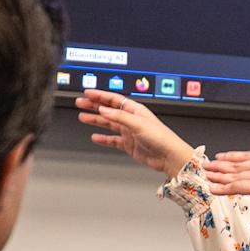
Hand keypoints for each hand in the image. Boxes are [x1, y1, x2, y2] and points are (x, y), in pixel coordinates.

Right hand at [78, 90, 194, 176]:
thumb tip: (103, 109)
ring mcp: (129, 132)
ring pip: (109, 124)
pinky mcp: (129, 145)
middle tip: (80, 103)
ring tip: (83, 117)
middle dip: (94, 106)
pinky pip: (113, 140)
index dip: (100, 95)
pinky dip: (103, 139)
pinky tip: (95, 137)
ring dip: (96, 120)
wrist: (169, 156)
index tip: (88, 93)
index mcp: (135, 110)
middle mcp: (131, 119)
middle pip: (109, 110)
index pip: (114, 99)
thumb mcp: (138, 123)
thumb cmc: (161, 137)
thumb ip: (119, 116)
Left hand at [202, 151, 249, 214]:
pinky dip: (222, 188)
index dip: (233, 156)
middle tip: (208, 164)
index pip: (248, 156)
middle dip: (220, 164)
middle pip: (237, 164)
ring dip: (217, 175)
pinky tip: (213, 188)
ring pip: (233, 174)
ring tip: (206, 175)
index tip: (223, 156)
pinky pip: (235, 187)